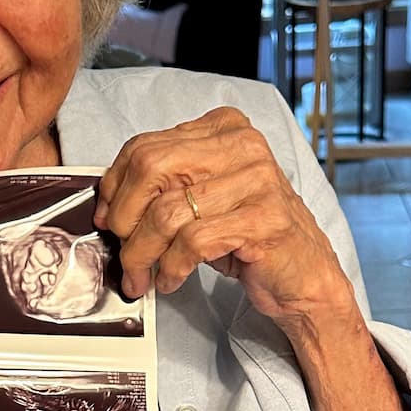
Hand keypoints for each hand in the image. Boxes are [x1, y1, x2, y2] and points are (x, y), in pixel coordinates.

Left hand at [95, 107, 408, 410]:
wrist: (303, 277)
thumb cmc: (248, 238)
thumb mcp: (204, 200)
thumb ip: (165, 187)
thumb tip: (107, 204)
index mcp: (224, 129)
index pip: (146, 146)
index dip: (115, 186)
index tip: (107, 218)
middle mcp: (244, 146)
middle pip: (151, 169)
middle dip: (124, 217)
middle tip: (121, 249)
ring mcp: (258, 181)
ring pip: (167, 212)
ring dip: (143, 254)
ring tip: (141, 278)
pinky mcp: (263, 221)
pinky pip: (193, 242)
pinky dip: (172, 268)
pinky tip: (171, 281)